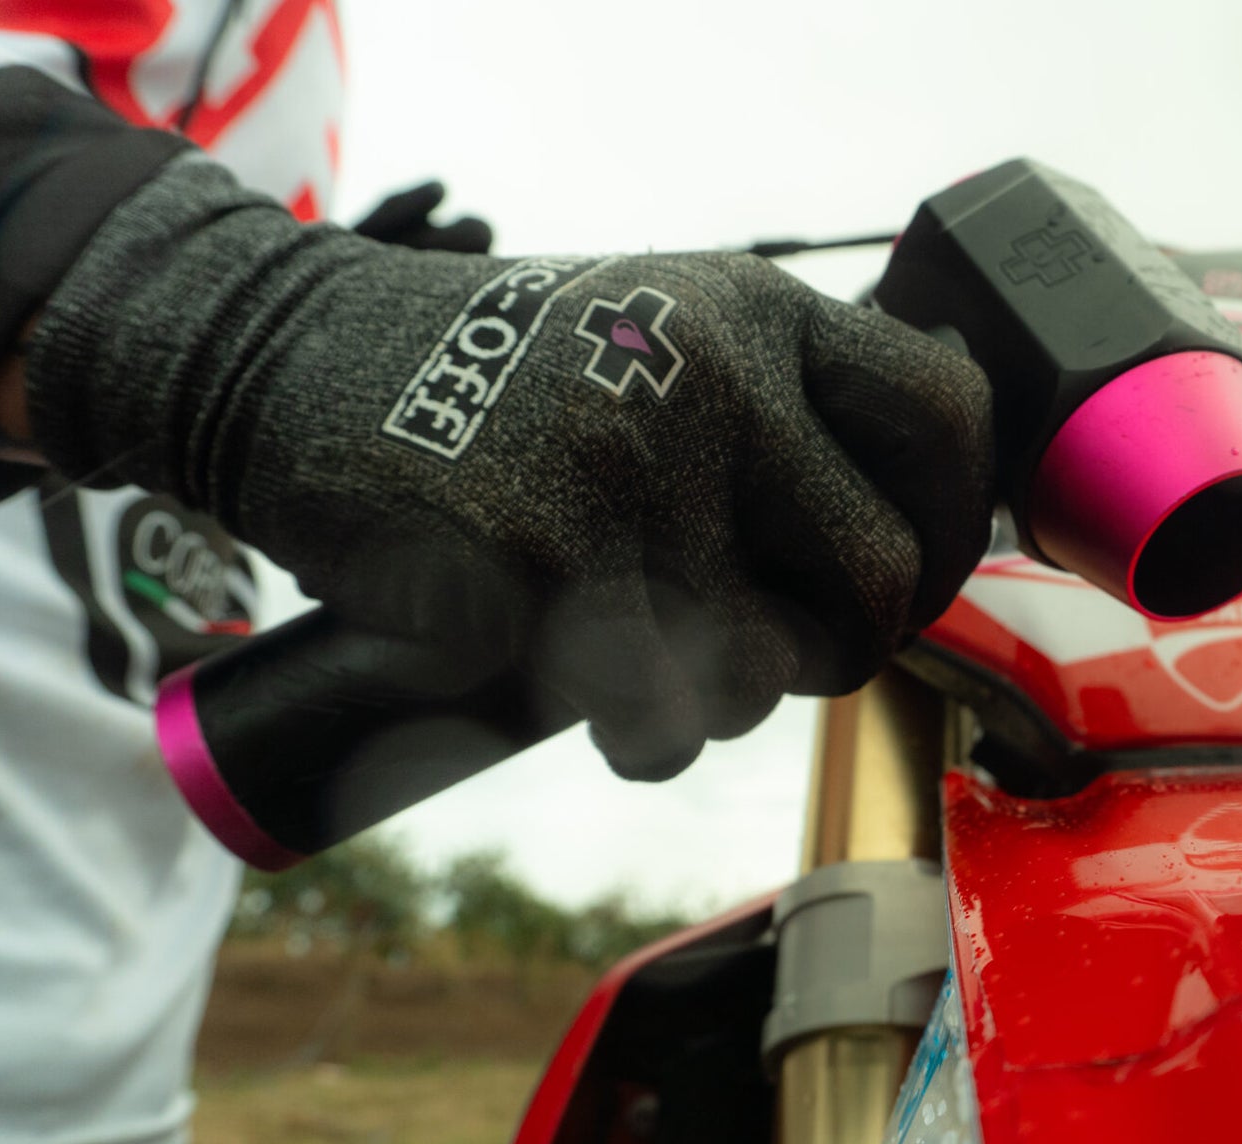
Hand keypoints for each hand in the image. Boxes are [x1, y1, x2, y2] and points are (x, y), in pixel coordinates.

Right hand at [26, 161, 992, 778]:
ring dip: (715, 700)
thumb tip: (925, 529)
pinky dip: (629, 733)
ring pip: (766, 680)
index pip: (949, 418)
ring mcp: (631, 477)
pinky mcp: (545, 574)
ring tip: (634, 640)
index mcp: (759, 312)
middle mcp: (715, 382)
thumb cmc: (502, 377)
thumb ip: (791, 406)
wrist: (285, 365)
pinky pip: (658, 728)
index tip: (910, 574)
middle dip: (840, 647)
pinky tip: (569, 671)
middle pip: (880, 579)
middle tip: (778, 646)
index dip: (956, 520)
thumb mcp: (668, 329)